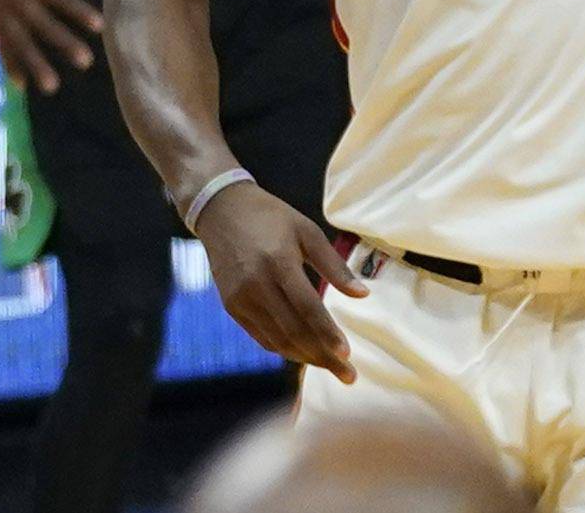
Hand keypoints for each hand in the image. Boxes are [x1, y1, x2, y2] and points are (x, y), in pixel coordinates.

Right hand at [0, 0, 105, 90]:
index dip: (78, 11)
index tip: (100, 26)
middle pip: (41, 24)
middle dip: (63, 43)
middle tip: (87, 61)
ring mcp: (1, 11)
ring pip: (20, 41)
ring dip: (35, 64)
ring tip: (52, 87)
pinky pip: (2, 44)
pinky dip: (10, 64)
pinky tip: (21, 85)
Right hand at [194, 183, 364, 381]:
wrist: (221, 211)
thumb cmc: (271, 217)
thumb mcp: (307, 230)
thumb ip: (334, 265)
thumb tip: (363, 294)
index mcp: (278, 263)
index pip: (307, 308)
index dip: (327, 334)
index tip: (347, 355)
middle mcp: (256, 286)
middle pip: (293, 331)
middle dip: (322, 356)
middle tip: (348, 375)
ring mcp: (240, 300)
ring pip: (276, 339)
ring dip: (305, 357)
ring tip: (330, 368)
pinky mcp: (231, 307)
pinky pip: (260, 336)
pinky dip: (283, 348)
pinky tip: (302, 354)